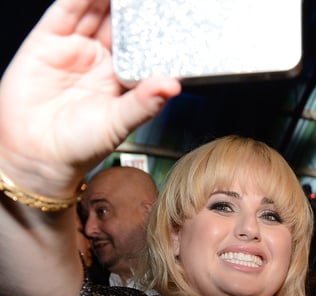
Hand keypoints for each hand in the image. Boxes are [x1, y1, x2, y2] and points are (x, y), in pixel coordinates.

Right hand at [0, 0, 180, 194]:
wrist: (38, 155)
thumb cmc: (79, 146)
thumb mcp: (119, 124)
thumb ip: (144, 102)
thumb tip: (173, 86)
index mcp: (122, 77)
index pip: (141, 43)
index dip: (152, 24)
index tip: (168, 9)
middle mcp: (100, 58)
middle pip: (118, 20)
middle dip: (131, 6)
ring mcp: (75, 46)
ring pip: (93, 9)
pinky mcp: (49, 39)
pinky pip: (65, 10)